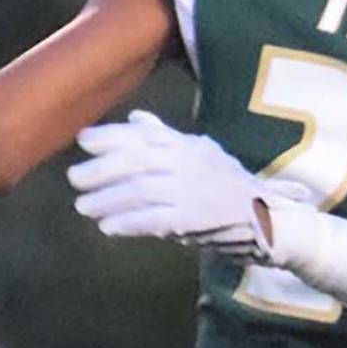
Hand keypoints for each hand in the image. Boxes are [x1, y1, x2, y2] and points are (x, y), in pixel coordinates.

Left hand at [70, 112, 309, 257]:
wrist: (271, 222)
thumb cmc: (232, 190)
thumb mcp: (204, 156)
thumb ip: (168, 139)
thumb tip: (135, 119)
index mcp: (191, 146)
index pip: (145, 135)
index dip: (111, 136)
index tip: (83, 140)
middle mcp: (192, 163)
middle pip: (138, 161)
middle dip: (102, 168)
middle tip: (75, 178)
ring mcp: (195, 191)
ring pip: (142, 190)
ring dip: (108, 199)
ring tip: (84, 207)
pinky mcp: (197, 220)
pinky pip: (155, 219)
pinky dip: (129, 223)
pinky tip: (109, 227)